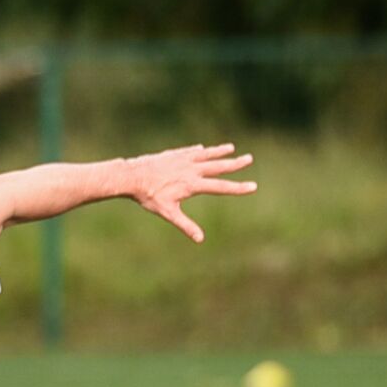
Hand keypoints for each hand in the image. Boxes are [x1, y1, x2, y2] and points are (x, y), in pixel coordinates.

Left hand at [126, 143, 255, 242]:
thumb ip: (185, 225)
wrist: (132, 176)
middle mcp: (192, 169)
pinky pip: (190, 151)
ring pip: (206, 154)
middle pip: (218, 166)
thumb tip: (200, 239)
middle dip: (235, 163)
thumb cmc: (149, 196)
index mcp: (193, 184)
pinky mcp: (174, 154)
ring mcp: (183, 159)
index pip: (221, 187)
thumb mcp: (168, 213)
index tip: (253, 186)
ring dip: (219, 151)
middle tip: (249, 158)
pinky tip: (201, 149)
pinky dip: (198, 151)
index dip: (238, 188)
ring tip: (231, 148)